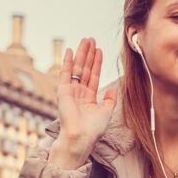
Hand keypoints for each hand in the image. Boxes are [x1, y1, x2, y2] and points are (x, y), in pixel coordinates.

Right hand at [51, 37, 117, 167]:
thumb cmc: (93, 129)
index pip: (93, 75)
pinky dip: (67, 62)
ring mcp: (70, 91)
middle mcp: (79, 92)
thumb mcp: (106, 112)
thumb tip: (114, 88)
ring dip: (81, 54)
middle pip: (84, 69)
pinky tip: (69, 51)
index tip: (100, 50)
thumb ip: (110, 99)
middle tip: (91, 39)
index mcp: (88, 98)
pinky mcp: (63, 91)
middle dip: (88, 54)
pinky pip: (65, 73)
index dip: (97, 63)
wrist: (81, 137)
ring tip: (85, 40)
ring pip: (76, 68)